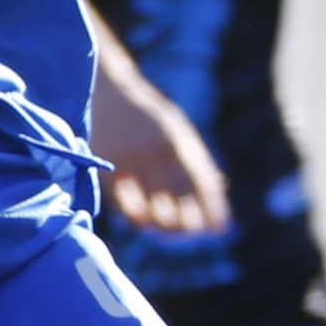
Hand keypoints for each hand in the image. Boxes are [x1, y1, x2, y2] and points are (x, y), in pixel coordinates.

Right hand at [91, 61, 228, 237]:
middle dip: (188, 222)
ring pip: (148, 203)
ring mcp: (126, 157)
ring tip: (174, 236)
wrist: (106, 89)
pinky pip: (122, 200)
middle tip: (196, 235)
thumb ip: (194, 157)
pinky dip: (136, 216)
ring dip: (164, 224)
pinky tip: (146, 226)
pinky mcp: (105, 165)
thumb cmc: (148, 115)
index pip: (199, 181)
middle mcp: (151, 148)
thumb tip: (219, 189)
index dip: (211, 207)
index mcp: (174, 138)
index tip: (221, 228)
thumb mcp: (176, 128)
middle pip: (174, 197)